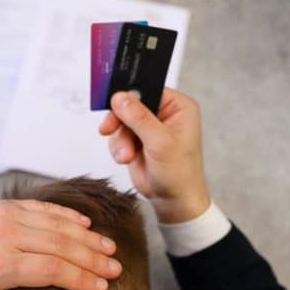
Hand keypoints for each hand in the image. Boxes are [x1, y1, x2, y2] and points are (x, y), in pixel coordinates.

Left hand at [0, 199, 120, 289]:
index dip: (81, 279)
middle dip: (92, 258)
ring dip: (87, 236)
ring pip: (57, 225)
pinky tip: (86, 224)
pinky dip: (67, 215)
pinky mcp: (7, 205)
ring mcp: (7, 216)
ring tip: (109, 248)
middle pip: (61, 245)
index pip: (52, 270)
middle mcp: (6, 236)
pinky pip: (44, 208)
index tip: (101, 288)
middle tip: (115, 269)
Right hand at [99, 88, 210, 222]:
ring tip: (127, 155)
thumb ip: (139, 118)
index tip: (113, 101)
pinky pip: (117, 135)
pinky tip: (126, 158)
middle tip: (109, 128)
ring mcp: (149, 128)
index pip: (148, 88)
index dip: (130, 94)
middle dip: (120, 121)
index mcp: (178, 107)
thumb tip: (120, 97)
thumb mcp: (160, 142)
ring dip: (119, 139)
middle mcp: (163, 114)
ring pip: (121, 121)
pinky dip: (117, 147)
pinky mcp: (136, 141)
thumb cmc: (180, 174)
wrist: (173, 201)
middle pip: (130, 104)